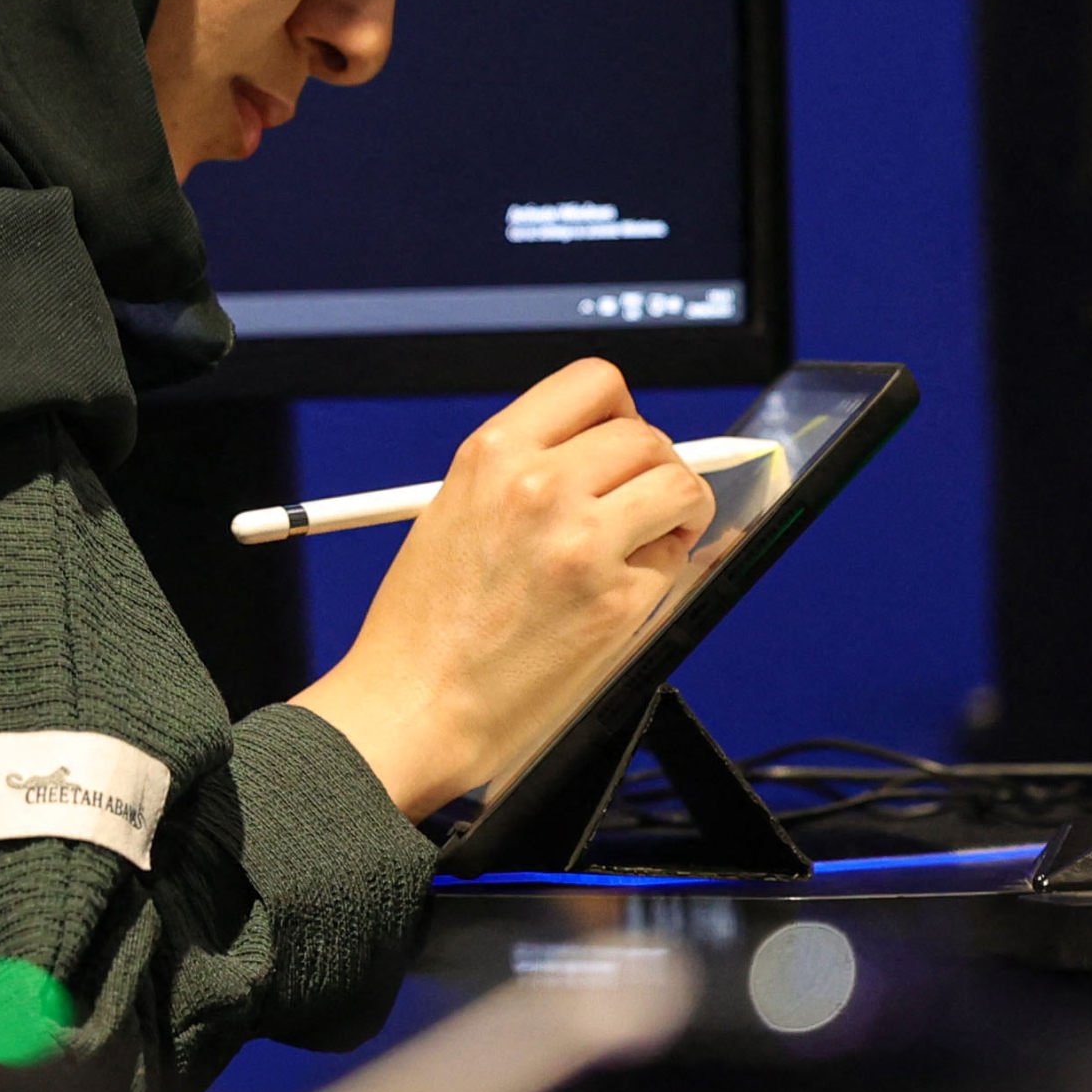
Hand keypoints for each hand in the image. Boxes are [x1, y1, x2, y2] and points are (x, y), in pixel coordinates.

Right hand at [289, 359, 715, 817]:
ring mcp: (582, 541)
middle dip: (654, 468)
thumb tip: (602, 458)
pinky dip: (663, 574)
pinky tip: (621, 596)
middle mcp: (538, 484)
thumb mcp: (452, 513)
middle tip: (640, 505)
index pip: (594, 383)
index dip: (621, 411)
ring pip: (679, 487)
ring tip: (646, 543)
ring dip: (676, 513)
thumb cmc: (423, 627)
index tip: (621, 440)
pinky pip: (676, 562)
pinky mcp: (616, 602)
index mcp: (491, 453)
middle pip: (646, 435)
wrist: (412, 708)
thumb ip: (523, 475)